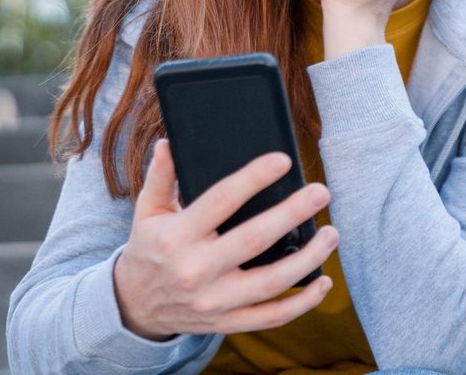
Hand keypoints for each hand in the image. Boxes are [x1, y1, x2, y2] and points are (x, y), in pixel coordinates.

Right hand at [113, 138, 338, 339]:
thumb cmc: (149, 248)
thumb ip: (161, 176)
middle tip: (320, 192)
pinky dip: (302, 303)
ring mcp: (214, 301)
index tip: (282, 160)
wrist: (134, 305)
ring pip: (271, 282)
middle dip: (291, 214)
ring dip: (307, 258)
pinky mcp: (227, 322)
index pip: (221, 201)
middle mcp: (196, 271)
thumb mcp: (147, 210)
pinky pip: (271, 317)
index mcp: (177, 236)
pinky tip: (323, 282)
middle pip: (254, 240)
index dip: (254, 178)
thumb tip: (170, 142)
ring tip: (331, 234)